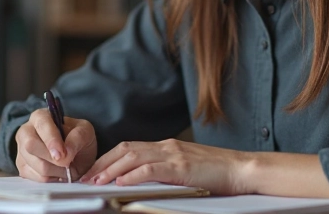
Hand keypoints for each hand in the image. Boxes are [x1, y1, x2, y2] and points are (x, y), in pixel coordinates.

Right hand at [14, 108, 97, 182]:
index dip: (51, 140)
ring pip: (35, 165)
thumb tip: (66, 153)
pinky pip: (36, 178)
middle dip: (51, 158)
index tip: (62, 154)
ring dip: (55, 170)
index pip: (41, 125)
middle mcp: (26, 131)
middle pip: (30, 145)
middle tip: (67, 163)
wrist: (76, 156)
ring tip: (65, 166)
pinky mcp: (22, 168)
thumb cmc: (77, 139)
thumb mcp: (85, 132)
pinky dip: (51, 178)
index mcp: (40, 117)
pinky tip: (57, 172)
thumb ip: (77, 138)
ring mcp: (21, 150)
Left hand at [80, 139, 255, 194]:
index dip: (108, 159)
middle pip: (125, 150)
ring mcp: (174, 154)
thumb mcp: (186, 169)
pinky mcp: (181, 166)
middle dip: (102, 163)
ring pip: (133, 157)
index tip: (93, 172)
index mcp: (166, 146)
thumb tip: (140, 182)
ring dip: (111, 169)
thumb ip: (165, 171)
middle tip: (86, 178)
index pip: (129, 148)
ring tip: (96, 181)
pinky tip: (120, 183)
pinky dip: (132, 175)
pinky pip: (150, 169)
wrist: (243, 169)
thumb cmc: (217, 174)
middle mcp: (166, 146)